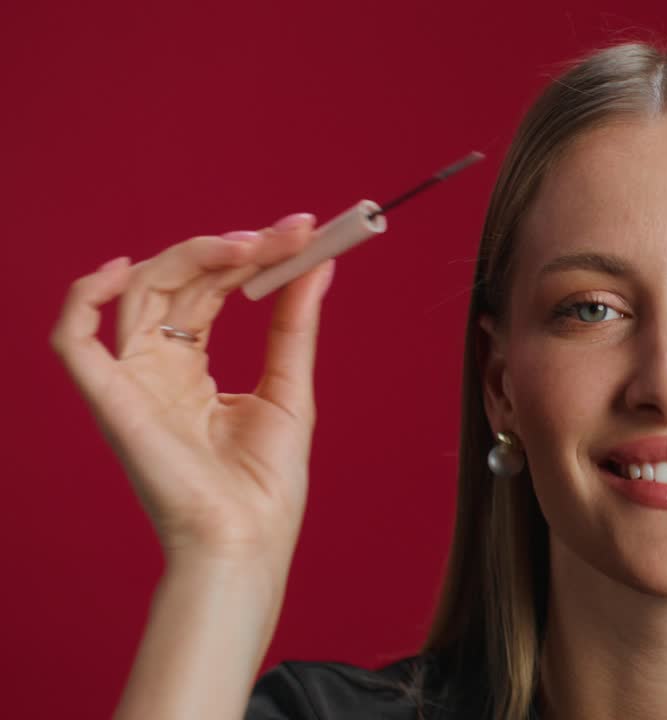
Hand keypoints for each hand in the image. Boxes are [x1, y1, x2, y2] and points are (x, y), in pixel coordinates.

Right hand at [50, 213, 335, 568]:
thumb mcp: (288, 389)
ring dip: (191, 256)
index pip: (210, 291)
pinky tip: (122, 268)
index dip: (249, 256)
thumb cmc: (264, 485)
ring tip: (248, 245)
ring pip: (139, 293)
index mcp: (192, 371)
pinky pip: (73, 342)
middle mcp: (155, 369)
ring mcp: (130, 382)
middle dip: (230, 249)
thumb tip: (318, 265)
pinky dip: (84, 298)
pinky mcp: (110, 402)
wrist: (246, 543)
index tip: (300, 230)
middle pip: (177, 283)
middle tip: (286, 233)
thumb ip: (295, 326)